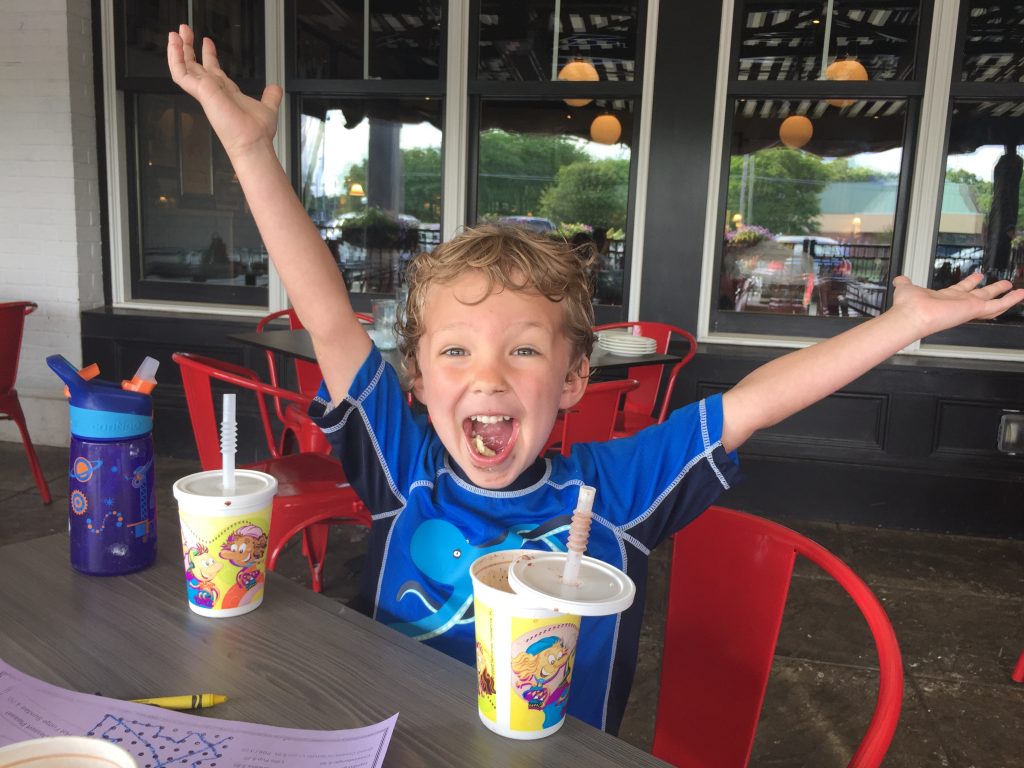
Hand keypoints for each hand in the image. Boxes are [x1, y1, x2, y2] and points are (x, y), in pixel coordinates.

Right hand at [167, 24, 281, 158]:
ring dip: (177, 50)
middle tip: (185, 30)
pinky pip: (180, 73)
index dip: (209, 55)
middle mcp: (213, 90)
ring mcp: (205, 91)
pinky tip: (174, 45)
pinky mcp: (201, 91)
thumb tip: (276, 88)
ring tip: (174, 33)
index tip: (207, 41)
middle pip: (195, 65)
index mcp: (226, 92)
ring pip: (184, 68)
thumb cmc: (258, 131)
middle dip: (189, 47)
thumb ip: (270, 96)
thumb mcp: (267, 107)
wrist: (253, 141)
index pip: (213, 70)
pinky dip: (175, 58)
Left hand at [890, 272, 1023, 336]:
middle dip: (992, 288)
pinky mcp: (975, 309)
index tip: (978, 276)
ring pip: (993, 301)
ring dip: (1006, 296)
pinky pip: (998, 304)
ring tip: (1019, 290)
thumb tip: (900, 279)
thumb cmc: (907, 306)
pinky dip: (1011, 300)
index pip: (961, 289)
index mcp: (946, 297)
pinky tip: (1021, 293)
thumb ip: (904, 283)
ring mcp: (968, 307)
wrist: (912, 316)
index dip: (970, 283)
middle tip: (1004, 283)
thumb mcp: (906, 288)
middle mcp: (959, 303)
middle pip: (980, 295)